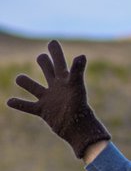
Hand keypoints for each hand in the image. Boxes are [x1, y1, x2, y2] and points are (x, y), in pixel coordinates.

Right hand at [7, 40, 110, 157]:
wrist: (77, 128)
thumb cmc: (79, 106)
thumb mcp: (77, 86)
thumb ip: (77, 71)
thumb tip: (81, 55)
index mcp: (65, 80)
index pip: (59, 62)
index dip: (55, 52)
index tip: (52, 42)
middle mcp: (56, 88)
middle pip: (48, 71)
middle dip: (45, 63)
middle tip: (41, 57)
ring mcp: (49, 99)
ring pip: (34, 88)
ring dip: (26, 83)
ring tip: (19, 78)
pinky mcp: (43, 111)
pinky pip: (28, 106)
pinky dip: (19, 104)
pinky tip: (9, 101)